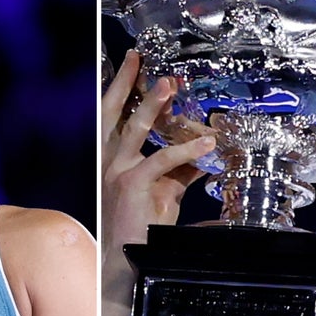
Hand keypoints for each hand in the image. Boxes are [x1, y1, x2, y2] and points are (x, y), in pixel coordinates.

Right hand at [101, 50, 214, 266]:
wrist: (127, 257)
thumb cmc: (141, 224)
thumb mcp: (164, 188)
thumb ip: (180, 167)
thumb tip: (203, 150)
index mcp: (111, 158)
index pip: (112, 116)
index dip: (121, 88)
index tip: (134, 63)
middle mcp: (108, 161)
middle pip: (112, 113)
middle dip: (124, 83)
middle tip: (139, 58)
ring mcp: (117, 172)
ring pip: (135, 130)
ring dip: (152, 105)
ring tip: (169, 85)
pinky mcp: (132, 185)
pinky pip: (161, 160)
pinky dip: (187, 150)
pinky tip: (207, 144)